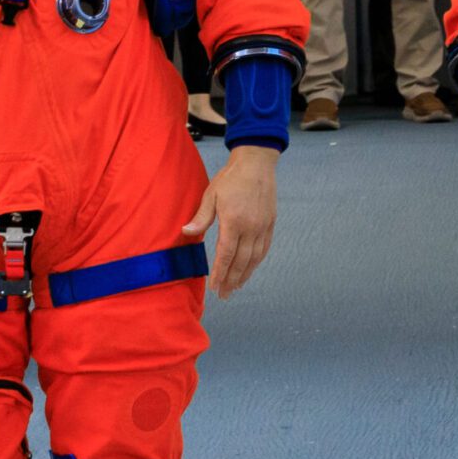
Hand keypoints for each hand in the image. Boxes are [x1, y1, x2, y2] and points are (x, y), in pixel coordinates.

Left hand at [181, 143, 277, 293]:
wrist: (256, 163)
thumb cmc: (231, 178)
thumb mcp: (211, 195)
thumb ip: (201, 217)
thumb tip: (187, 232)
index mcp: (234, 222)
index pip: (226, 255)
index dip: (220, 274)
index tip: (215, 288)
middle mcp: (251, 228)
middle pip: (241, 262)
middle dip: (232, 280)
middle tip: (225, 295)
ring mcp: (262, 227)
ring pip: (254, 258)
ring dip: (245, 275)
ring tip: (237, 287)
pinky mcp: (270, 223)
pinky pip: (264, 248)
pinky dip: (257, 262)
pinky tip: (250, 268)